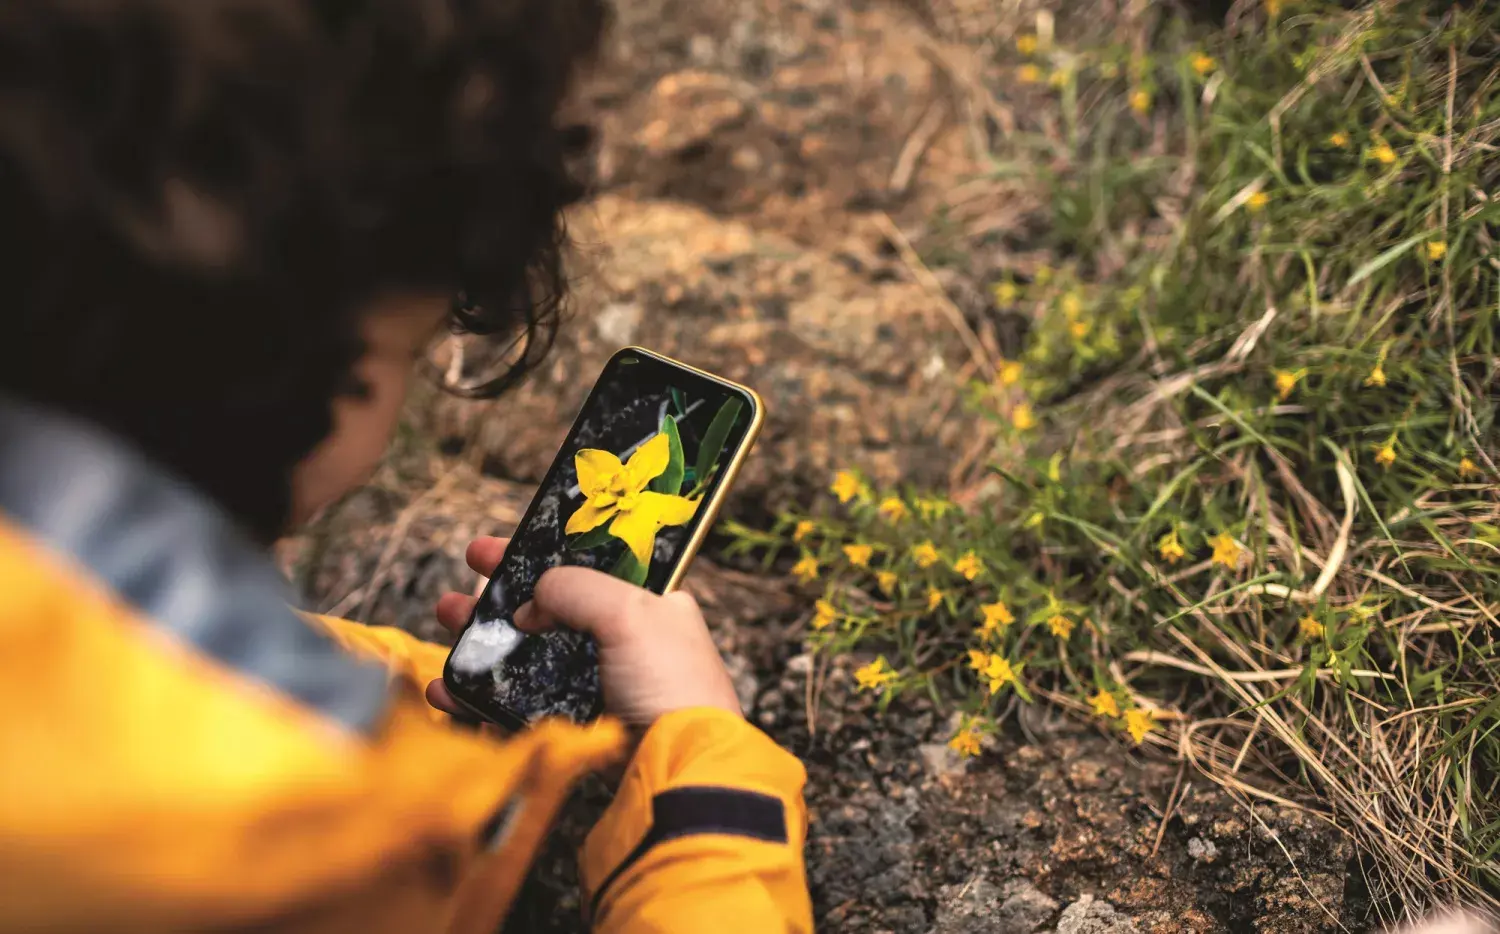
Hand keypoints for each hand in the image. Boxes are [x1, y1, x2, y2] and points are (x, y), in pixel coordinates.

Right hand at [425, 536, 741, 727]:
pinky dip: (480, 697)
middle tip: (457, 596)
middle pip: (543, 611)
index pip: (582, 567)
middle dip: (493, 600)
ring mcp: (595, 685)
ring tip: (446, 630)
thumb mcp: (629, 613)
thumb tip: (532, 603)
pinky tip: (449, 690)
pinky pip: (517, 704)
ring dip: (480, 644)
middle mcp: (621, 641)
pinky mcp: (576, 726)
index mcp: (647, 603)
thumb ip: (575, 588)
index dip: (532, 556)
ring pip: (524, 658)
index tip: (488, 553)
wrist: (678, 766)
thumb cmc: (670, 684)